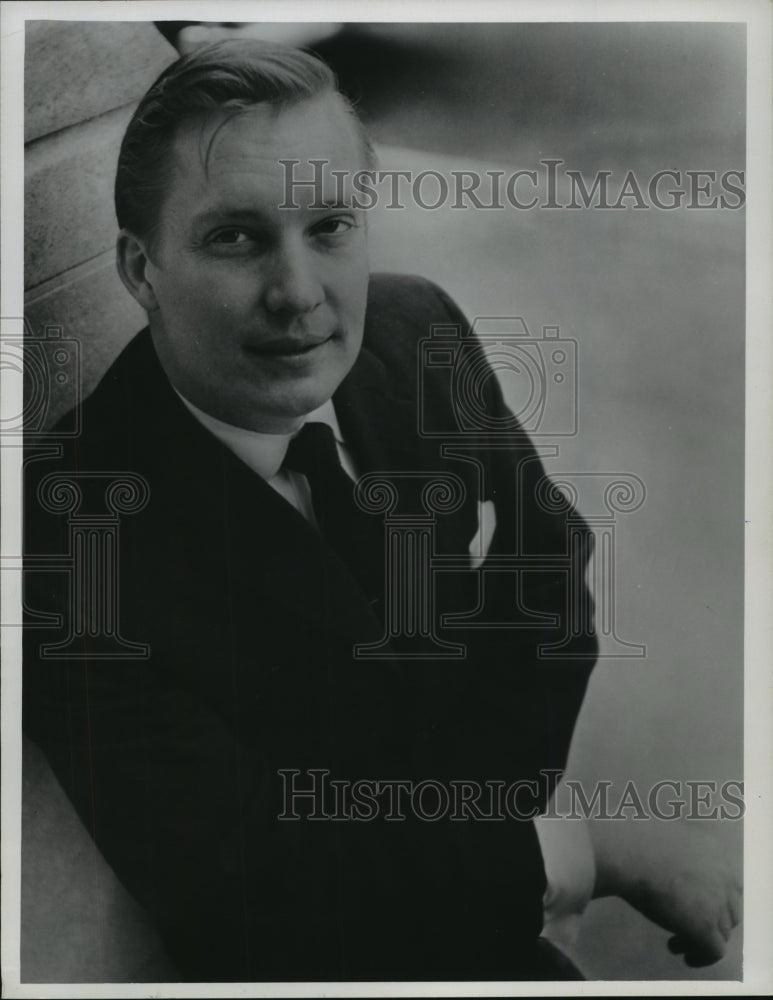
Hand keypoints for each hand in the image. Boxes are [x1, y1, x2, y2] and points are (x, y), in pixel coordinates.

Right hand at [588, 817, 741, 965]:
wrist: (631, 854)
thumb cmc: (640, 839)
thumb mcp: (672, 836)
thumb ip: (685, 851)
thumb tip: (676, 863)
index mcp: (717, 853)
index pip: (727, 885)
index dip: (712, 898)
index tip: (692, 903)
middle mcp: (725, 879)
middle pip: (729, 910)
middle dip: (710, 920)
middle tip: (684, 923)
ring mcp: (717, 905)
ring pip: (722, 932)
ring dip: (701, 937)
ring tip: (676, 941)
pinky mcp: (704, 928)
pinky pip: (713, 952)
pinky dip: (701, 956)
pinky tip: (683, 954)